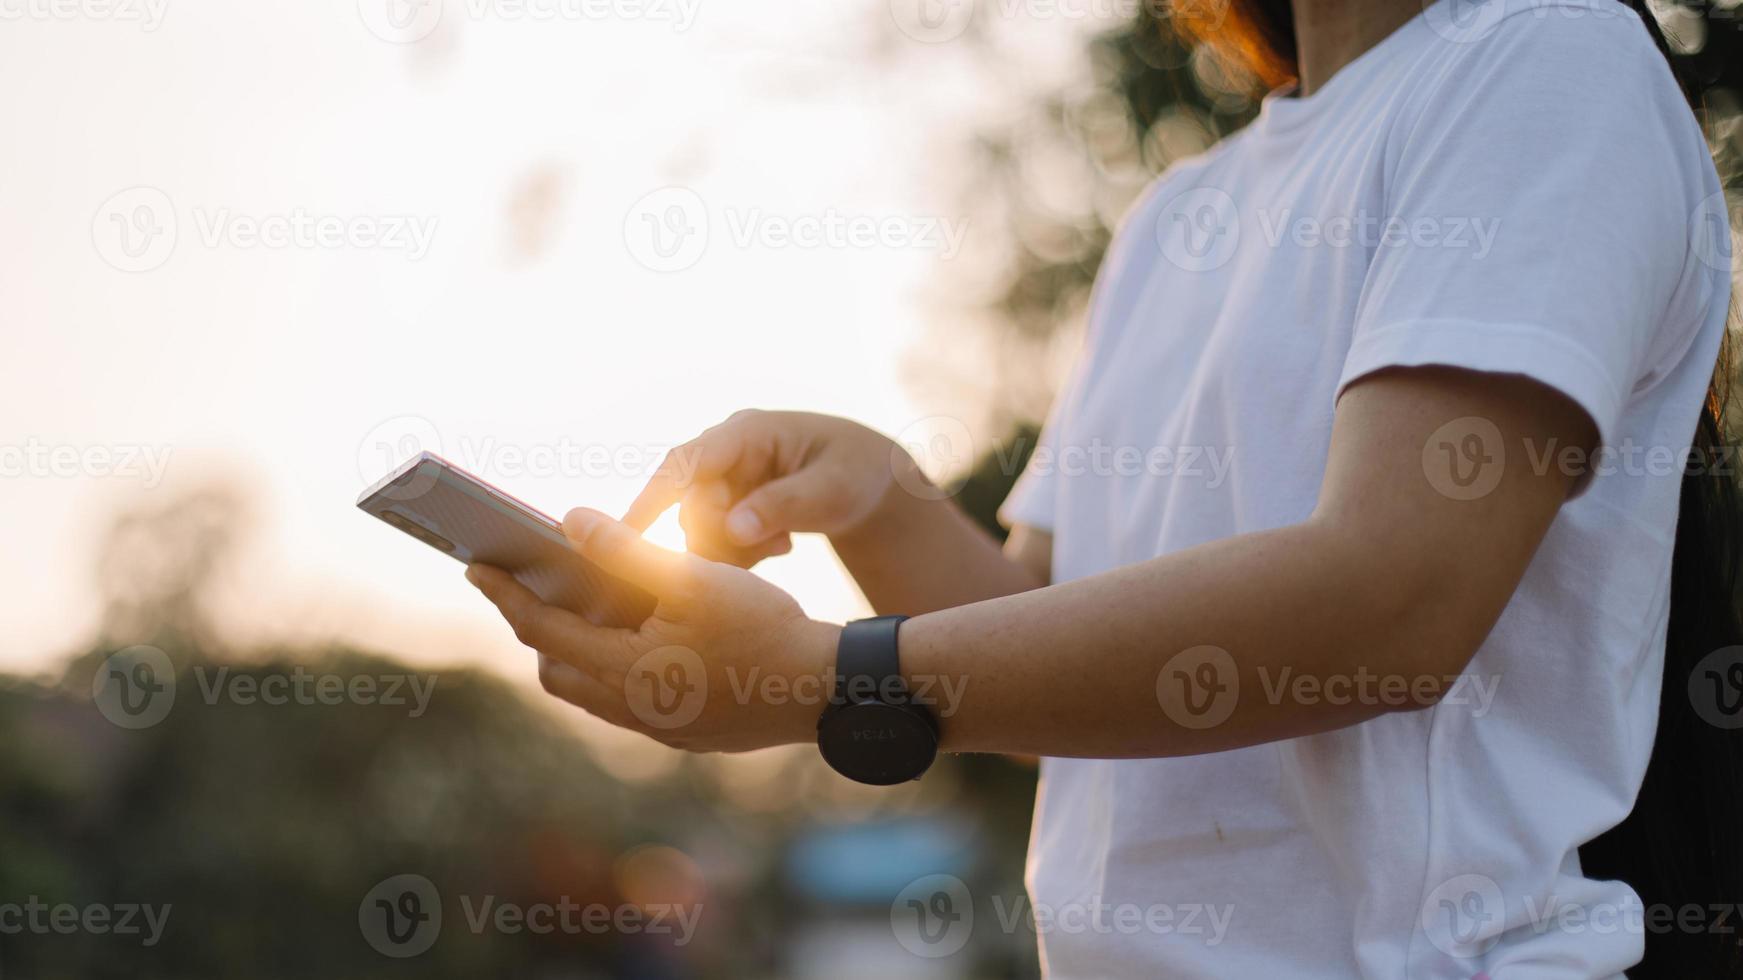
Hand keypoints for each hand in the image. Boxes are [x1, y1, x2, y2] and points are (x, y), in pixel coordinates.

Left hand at [466, 507, 840, 752]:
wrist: (825, 691)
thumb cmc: (764, 629)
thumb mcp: (693, 578)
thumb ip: (626, 551)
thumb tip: (569, 522)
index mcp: (623, 671)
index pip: (540, 629)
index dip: (505, 593)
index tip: (474, 565)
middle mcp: (631, 708)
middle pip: (556, 669)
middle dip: (536, 627)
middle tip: (528, 585)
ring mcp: (659, 728)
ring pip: (591, 691)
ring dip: (576, 650)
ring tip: (582, 606)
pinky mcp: (686, 734)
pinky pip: (627, 703)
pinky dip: (614, 668)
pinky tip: (640, 638)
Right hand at [625, 410, 926, 566]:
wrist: (871, 481)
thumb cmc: (857, 472)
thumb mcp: (832, 488)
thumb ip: (784, 506)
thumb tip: (733, 528)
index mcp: (746, 432)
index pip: (683, 464)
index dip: (651, 498)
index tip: (624, 535)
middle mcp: (724, 453)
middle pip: (690, 507)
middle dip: (724, 539)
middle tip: (775, 548)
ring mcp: (724, 479)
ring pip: (699, 530)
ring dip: (735, 550)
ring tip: (782, 544)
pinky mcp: (728, 504)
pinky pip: (713, 540)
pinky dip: (741, 553)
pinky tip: (779, 545)